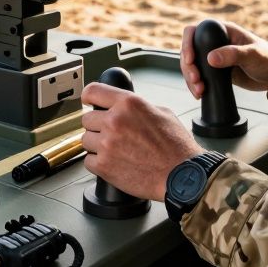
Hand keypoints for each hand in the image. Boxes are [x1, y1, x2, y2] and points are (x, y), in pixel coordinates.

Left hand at [80, 82, 202, 200]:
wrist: (181, 175)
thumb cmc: (176, 147)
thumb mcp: (162, 113)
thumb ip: (137, 107)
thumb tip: (124, 106)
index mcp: (128, 104)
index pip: (92, 91)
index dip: (89, 97)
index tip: (89, 103)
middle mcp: (114, 121)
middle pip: (87, 119)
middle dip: (97, 126)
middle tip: (112, 134)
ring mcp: (107, 144)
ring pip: (86, 140)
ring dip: (97, 145)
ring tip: (117, 150)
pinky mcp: (104, 166)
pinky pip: (88, 161)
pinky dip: (99, 163)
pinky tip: (115, 163)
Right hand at [179, 20, 267, 98]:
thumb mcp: (252, 55)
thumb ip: (233, 55)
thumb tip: (211, 58)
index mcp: (223, 31)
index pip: (196, 30)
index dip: (188, 43)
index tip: (190, 59)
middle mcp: (216, 42)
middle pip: (190, 49)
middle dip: (188, 66)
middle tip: (196, 79)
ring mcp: (215, 57)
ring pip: (192, 64)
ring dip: (191, 77)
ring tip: (199, 90)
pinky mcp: (216, 71)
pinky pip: (200, 75)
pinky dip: (196, 85)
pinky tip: (199, 93)